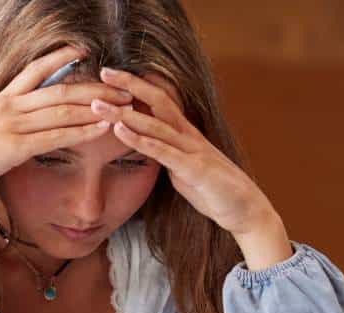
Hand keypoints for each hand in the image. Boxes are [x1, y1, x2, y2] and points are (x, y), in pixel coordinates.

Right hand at [0, 46, 130, 206]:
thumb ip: (1, 125)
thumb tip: (15, 128)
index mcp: (0, 101)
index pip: (35, 71)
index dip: (61, 58)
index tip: (84, 50)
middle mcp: (9, 108)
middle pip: (60, 89)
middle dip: (95, 87)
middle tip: (124, 85)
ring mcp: (12, 126)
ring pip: (62, 111)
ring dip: (96, 107)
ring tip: (123, 105)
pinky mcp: (14, 148)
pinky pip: (56, 137)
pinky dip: (82, 132)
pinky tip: (102, 129)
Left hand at [93, 68, 292, 267]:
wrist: (244, 209)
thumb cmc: (212, 189)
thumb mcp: (182, 167)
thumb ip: (164, 152)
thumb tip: (145, 145)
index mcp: (185, 132)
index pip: (159, 100)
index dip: (137, 85)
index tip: (111, 75)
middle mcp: (188, 135)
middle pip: (158, 101)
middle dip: (130, 85)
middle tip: (103, 72)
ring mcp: (192, 150)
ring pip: (155, 124)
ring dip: (125, 114)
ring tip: (99, 105)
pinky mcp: (193, 169)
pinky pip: (163, 151)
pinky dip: (141, 140)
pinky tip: (121, 130)